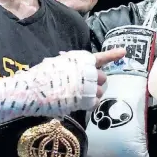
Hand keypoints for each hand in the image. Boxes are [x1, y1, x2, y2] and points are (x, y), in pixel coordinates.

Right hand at [0, 48, 126, 126]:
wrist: (32, 89)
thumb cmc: (42, 76)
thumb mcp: (59, 63)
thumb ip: (74, 67)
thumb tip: (78, 71)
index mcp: (81, 59)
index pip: (101, 57)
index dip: (113, 54)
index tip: (124, 52)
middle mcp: (88, 71)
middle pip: (101, 78)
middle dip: (94, 83)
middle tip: (80, 86)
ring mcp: (88, 85)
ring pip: (99, 91)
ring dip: (91, 94)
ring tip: (76, 95)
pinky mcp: (85, 99)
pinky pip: (94, 103)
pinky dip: (88, 104)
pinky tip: (76, 102)